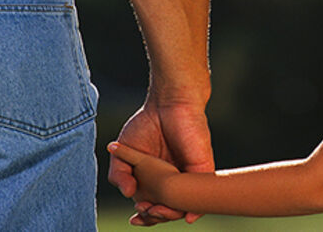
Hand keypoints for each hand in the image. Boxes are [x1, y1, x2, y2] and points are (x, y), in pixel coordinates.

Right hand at [108, 99, 212, 225]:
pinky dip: (196, 209)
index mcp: (155, 180)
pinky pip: (203, 194)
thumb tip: (129, 194)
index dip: (144, 217)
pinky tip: (186, 217)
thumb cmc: (147, 124)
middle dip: (155, 218)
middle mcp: (173, 181)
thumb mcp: (123, 152)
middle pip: (167, 210)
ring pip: (184, 206)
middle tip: (145, 211)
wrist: (167, 104)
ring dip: (171, 215)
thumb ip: (119, 174)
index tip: (134, 217)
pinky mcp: (202, 168)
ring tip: (156, 210)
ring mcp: (188, 177)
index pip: (151, 207)